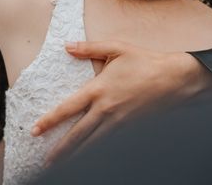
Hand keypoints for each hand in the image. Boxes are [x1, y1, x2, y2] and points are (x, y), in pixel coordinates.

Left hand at [31, 40, 211, 162]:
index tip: (35, 129)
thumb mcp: (115, 48)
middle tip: (46, 161)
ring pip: (93, 143)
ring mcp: (120, 122)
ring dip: (76, 155)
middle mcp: (106, 109)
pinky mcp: (132, 128)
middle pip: (78, 134)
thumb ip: (88, 48)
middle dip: (60, 149)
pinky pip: (111, 143)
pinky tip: (91, 157)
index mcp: (98, 90)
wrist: (176, 78)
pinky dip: (99, 151)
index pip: (67, 108)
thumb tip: (66, 46)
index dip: (49, 121)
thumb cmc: (145, 61)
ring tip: (62, 165)